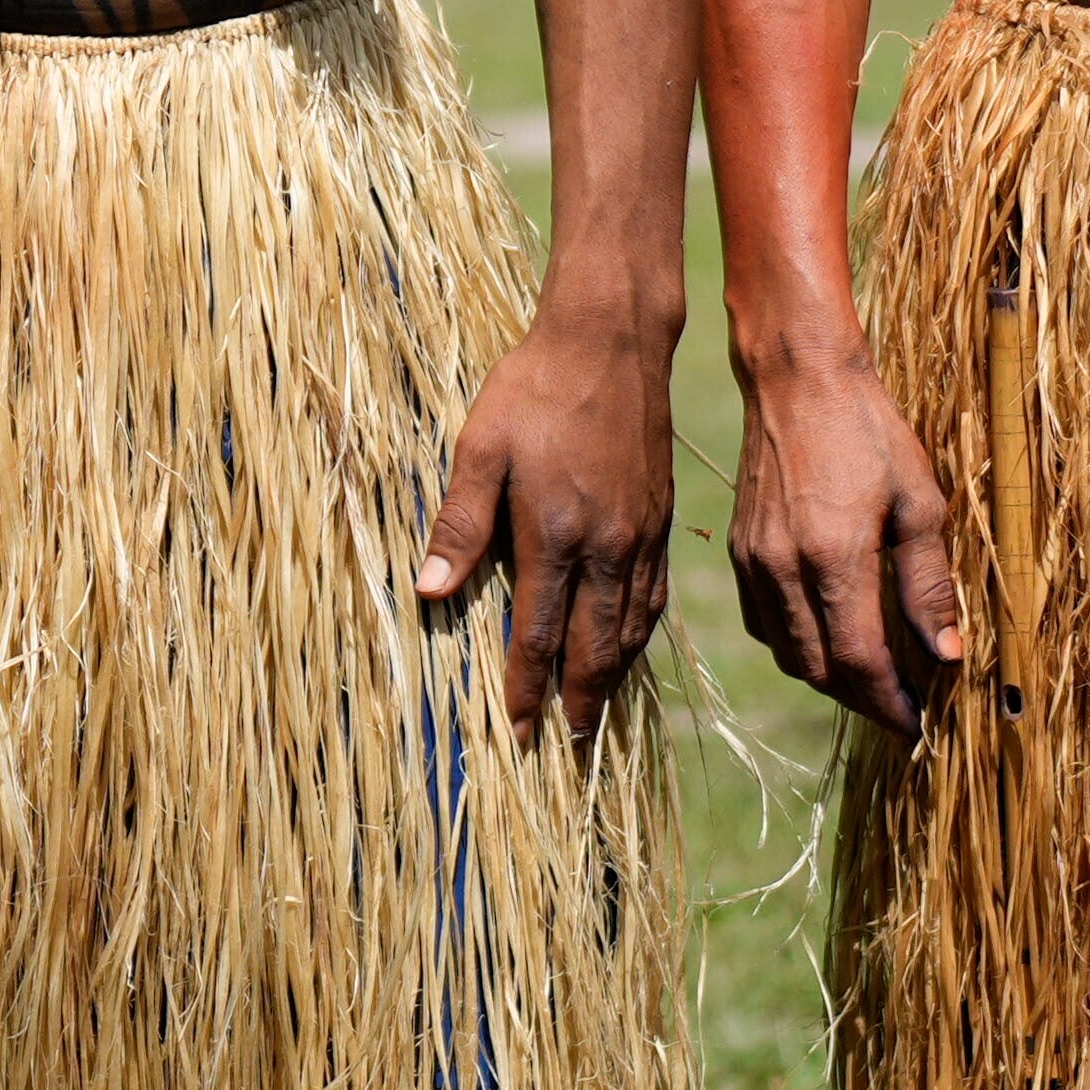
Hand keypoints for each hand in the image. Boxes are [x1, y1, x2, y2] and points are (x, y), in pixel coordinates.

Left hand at [419, 309, 682, 735]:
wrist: (613, 340)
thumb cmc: (533, 388)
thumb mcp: (480, 447)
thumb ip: (459, 522)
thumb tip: (430, 590)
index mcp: (555, 532)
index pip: (538, 633)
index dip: (526, 689)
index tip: (515, 732)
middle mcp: (606, 545)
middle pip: (595, 646)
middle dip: (579, 703)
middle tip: (567, 749)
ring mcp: (640, 534)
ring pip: (631, 627)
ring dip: (613, 678)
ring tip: (596, 716)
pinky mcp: (659, 518)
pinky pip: (653, 595)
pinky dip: (641, 634)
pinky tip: (630, 647)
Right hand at [718, 342, 972, 736]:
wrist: (798, 379)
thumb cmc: (869, 431)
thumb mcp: (921, 502)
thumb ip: (929, 584)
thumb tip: (947, 655)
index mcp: (834, 558)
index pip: (860, 662)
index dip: (892, 704)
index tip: (921, 725)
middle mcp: (783, 569)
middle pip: (820, 671)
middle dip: (864, 700)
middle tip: (905, 706)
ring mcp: (753, 562)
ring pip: (789, 654)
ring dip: (831, 678)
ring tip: (874, 677)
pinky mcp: (739, 552)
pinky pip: (766, 624)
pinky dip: (800, 646)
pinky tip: (831, 635)